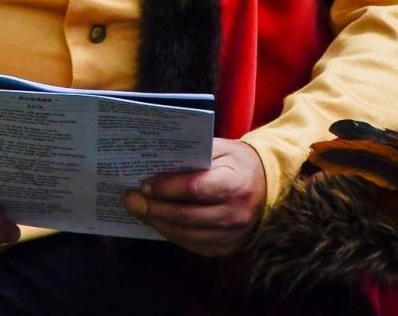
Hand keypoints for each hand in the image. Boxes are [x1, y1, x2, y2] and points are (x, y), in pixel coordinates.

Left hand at [123, 138, 264, 255]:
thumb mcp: (222, 149)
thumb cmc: (239, 163)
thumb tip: (157, 161)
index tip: (144, 184)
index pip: (195, 188)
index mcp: (235, 183)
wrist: (268, 189)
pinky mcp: (225, 248)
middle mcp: (235, 214)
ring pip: (184, 233)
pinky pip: (190, 244)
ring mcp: (231, 236)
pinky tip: (156, 221)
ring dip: (156, 222)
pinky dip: (170, 232)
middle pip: (185, 215)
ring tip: (137, 209)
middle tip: (130, 199)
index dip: (167, 188)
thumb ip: (194, 154)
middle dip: (153, 208)